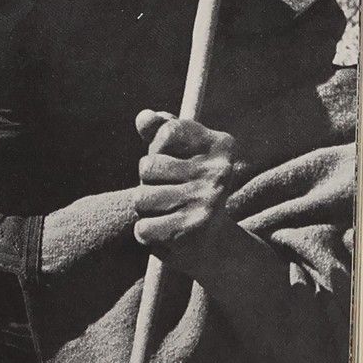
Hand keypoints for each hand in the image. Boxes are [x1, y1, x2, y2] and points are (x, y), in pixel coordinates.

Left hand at [133, 109, 245, 272]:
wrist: (217, 245)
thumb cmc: (191, 190)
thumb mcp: (181, 156)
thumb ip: (161, 133)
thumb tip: (143, 117)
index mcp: (221, 146)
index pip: (167, 131)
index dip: (157, 148)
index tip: (175, 162)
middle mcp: (218, 173)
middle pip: (146, 167)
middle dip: (149, 183)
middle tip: (173, 195)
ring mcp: (206, 202)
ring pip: (140, 198)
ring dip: (147, 211)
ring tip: (171, 213)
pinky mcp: (191, 232)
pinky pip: (142, 228)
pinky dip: (148, 234)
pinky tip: (170, 233)